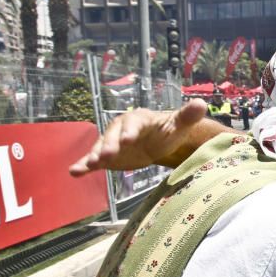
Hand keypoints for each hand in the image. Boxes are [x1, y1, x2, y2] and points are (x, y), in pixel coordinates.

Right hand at [68, 99, 208, 175]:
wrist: (159, 141)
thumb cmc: (168, 131)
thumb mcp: (179, 125)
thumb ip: (188, 116)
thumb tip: (201, 104)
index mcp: (139, 120)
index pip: (133, 123)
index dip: (130, 131)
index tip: (128, 140)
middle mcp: (121, 128)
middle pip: (113, 136)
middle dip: (109, 145)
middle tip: (106, 157)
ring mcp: (112, 142)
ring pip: (101, 148)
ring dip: (95, 155)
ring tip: (89, 165)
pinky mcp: (107, 156)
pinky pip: (94, 159)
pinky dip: (84, 165)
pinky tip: (74, 172)